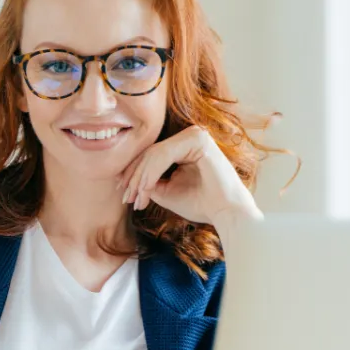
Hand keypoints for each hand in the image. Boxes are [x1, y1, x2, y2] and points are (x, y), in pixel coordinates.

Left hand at [118, 125, 261, 229]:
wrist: (226, 213)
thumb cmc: (201, 204)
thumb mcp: (166, 191)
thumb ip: (148, 181)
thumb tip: (125, 178)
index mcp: (184, 146)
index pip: (151, 155)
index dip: (133, 174)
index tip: (122, 193)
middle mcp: (190, 136)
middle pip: (151, 153)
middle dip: (134, 177)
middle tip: (126, 197)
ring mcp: (195, 135)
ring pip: (155, 154)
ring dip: (140, 177)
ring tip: (134, 197)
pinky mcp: (198, 140)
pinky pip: (164, 155)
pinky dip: (151, 173)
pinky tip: (144, 188)